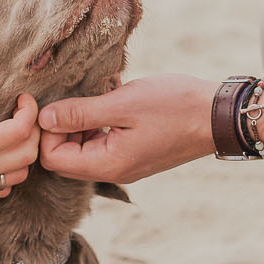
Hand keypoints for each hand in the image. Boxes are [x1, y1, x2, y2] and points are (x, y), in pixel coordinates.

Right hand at [0, 93, 39, 208]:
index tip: (23, 99)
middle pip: (29, 154)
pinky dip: (11, 172)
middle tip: (23, 115)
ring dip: (24, 153)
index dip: (29, 111)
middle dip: (34, 131)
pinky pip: (5, 188)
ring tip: (13, 136)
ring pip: (21, 174)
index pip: (20, 130)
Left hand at [38, 75, 214, 184]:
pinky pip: (102, 140)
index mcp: (108, 164)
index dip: (46, 132)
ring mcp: (125, 163)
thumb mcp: (122, 103)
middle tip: (72, 95)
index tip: (55, 102)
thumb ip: (80, 113)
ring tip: (95, 92)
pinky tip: (109, 95)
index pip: (52, 159)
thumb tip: (43, 118)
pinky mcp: (134, 152)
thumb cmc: (175, 107)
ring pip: (82, 147)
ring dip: (80, 120)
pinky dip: (98, 120)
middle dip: (60, 127)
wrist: (219, 115)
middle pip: (64, 156)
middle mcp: (114, 170)